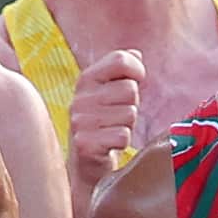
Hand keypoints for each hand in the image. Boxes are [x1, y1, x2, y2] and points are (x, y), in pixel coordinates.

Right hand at [66, 49, 148, 182]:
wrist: (86, 163)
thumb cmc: (104, 124)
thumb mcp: (110, 94)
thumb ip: (121, 72)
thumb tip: (136, 53)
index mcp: (86, 80)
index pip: (119, 60)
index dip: (137, 70)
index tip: (137, 80)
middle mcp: (80, 98)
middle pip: (130, 89)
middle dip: (132, 105)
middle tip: (118, 116)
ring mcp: (80, 121)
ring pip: (129, 114)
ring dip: (127, 125)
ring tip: (113, 130)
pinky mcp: (85, 143)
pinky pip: (123, 135)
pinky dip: (122, 142)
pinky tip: (110, 145)